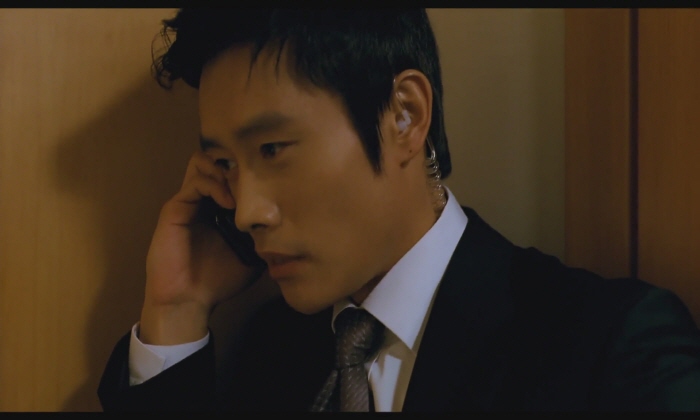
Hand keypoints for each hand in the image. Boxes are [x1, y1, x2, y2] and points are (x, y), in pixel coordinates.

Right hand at [139, 151, 265, 344]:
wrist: (189, 301)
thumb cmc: (219, 280)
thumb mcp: (254, 255)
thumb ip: (267, 237)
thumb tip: (295, 227)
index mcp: (219, 207)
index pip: (233, 173)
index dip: (252, 172)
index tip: (272, 182)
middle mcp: (203, 199)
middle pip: (218, 160)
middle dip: (238, 164)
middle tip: (257, 181)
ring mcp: (188, 202)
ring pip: (203, 162)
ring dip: (226, 171)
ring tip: (242, 190)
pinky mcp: (175, 208)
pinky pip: (196, 182)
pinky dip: (215, 185)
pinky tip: (230, 202)